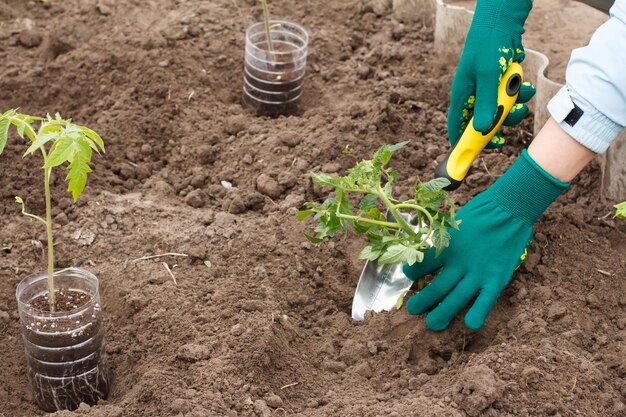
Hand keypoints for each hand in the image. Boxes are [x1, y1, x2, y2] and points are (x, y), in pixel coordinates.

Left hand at [403, 150, 568, 330]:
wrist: (509, 208)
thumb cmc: (479, 213)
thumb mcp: (453, 224)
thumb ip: (441, 241)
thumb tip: (423, 252)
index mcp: (446, 247)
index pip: (423, 265)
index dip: (412, 273)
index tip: (409, 277)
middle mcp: (459, 263)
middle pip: (437, 288)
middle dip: (423, 302)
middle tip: (413, 310)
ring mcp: (478, 273)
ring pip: (456, 299)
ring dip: (442, 313)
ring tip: (432, 324)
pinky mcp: (496, 278)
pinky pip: (486, 300)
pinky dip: (478, 313)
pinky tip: (470, 325)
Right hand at [448, 0, 534, 147]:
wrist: (503, 18)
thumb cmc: (489, 45)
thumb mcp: (487, 77)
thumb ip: (485, 105)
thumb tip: (482, 132)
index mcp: (461, 95)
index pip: (456, 127)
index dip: (460, 145)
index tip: (467, 161)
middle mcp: (472, 94)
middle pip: (481, 124)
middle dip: (495, 127)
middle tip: (504, 136)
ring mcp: (487, 88)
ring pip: (500, 111)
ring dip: (512, 107)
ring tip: (519, 93)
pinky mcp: (501, 82)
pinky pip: (510, 97)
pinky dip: (519, 93)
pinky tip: (521, 82)